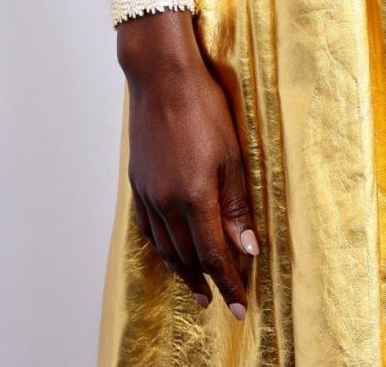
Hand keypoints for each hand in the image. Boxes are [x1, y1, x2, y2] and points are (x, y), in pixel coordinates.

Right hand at [124, 53, 258, 317]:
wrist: (161, 78)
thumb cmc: (203, 108)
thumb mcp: (232, 155)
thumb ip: (237, 206)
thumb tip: (247, 248)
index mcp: (194, 197)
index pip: (213, 255)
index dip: (228, 283)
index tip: (241, 306)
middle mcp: (167, 203)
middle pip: (189, 256)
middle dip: (209, 281)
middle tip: (223, 301)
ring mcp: (148, 194)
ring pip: (167, 247)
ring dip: (184, 271)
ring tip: (198, 288)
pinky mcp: (138, 183)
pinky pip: (149, 229)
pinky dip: (162, 247)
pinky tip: (170, 252)